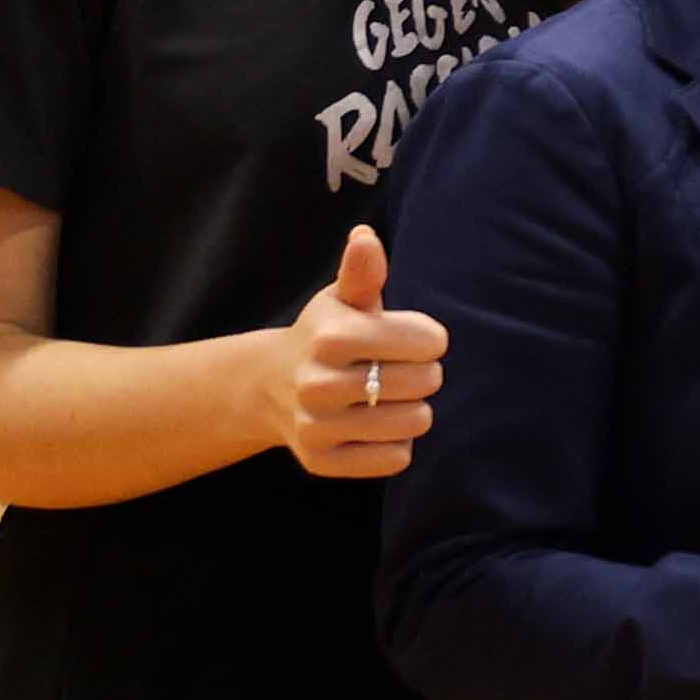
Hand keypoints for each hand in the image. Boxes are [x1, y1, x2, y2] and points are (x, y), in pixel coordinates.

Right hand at [271, 222, 449, 477]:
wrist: (270, 387)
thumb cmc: (324, 336)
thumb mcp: (341, 300)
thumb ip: (361, 273)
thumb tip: (365, 238)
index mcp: (331, 335)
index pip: (427, 342)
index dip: (429, 340)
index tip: (413, 338)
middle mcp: (318, 382)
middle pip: (425, 382)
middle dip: (423, 374)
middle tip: (399, 370)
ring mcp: (317, 426)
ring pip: (415, 422)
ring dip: (413, 410)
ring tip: (387, 398)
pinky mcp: (322, 461)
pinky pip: (396, 459)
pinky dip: (395, 444)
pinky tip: (373, 426)